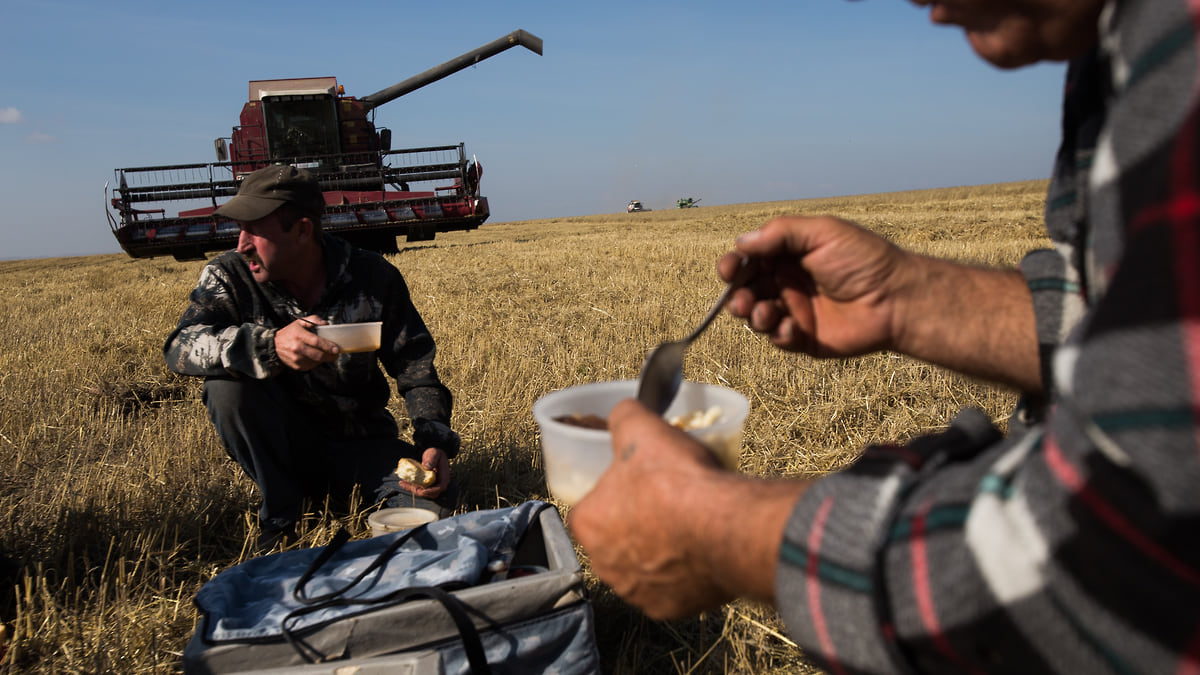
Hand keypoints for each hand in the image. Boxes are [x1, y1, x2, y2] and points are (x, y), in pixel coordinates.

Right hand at [274, 315, 339, 370]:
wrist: (274, 346)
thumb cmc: (290, 333)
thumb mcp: (300, 322)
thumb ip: (314, 320)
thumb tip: (326, 324)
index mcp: (298, 335)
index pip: (316, 342)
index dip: (328, 346)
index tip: (336, 348)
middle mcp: (297, 348)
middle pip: (318, 355)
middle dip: (330, 355)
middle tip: (336, 353)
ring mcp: (296, 359)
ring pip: (316, 362)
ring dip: (325, 359)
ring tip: (327, 354)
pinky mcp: (297, 366)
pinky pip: (312, 366)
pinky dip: (317, 362)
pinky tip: (317, 357)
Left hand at [400, 447, 450, 498]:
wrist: (433, 455)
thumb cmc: (435, 453)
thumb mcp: (434, 453)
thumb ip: (431, 459)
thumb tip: (426, 467)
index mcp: (444, 476)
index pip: (440, 487)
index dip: (432, 491)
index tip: (422, 490)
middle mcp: (439, 482)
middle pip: (431, 493)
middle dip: (419, 491)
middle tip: (407, 485)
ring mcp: (433, 485)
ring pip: (424, 492)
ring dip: (413, 489)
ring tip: (402, 483)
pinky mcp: (427, 485)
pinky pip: (420, 489)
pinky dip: (411, 487)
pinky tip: (403, 482)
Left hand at [568, 399, 801, 619]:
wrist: (726, 527)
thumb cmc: (677, 480)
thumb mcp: (641, 428)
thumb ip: (623, 416)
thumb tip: (621, 411)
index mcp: (588, 524)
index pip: (588, 508)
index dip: (610, 493)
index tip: (634, 483)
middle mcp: (604, 565)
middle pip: (614, 539)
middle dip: (634, 523)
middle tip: (663, 501)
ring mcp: (637, 592)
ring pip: (642, 566)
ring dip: (658, 550)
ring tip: (686, 524)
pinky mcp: (669, 609)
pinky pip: (671, 588)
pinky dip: (683, 573)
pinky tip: (699, 550)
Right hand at [720, 216, 906, 357]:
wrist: (896, 300)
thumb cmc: (864, 260)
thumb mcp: (822, 232)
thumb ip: (780, 233)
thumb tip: (741, 242)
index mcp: (790, 254)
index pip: (750, 259)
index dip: (734, 264)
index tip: (729, 270)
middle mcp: (788, 282)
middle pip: (746, 288)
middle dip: (736, 294)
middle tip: (740, 299)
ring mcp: (795, 310)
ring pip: (756, 315)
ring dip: (752, 315)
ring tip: (764, 313)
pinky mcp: (804, 338)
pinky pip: (779, 339)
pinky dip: (778, 334)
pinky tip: (792, 327)